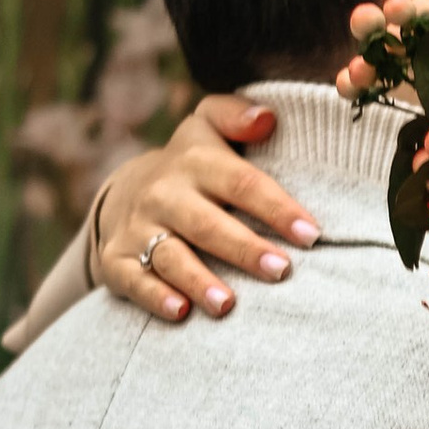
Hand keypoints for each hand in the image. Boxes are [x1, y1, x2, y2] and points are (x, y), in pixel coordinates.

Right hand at [92, 98, 320, 320]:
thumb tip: (265, 118)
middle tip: (280, 270)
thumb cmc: (194, 167)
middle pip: (206, 223)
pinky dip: (155, 297)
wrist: (127, 193)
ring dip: (199, 280)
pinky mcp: (117, 260)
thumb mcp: (207, 128)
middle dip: (243, 248)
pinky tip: (181, 312)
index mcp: (195, 161)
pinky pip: (134, 280)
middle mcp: (164, 194)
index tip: (311, 234)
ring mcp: (139, 228)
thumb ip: (235, 116)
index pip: (241, 182)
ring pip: (170, 256)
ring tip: (228, 305)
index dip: (276, 208)